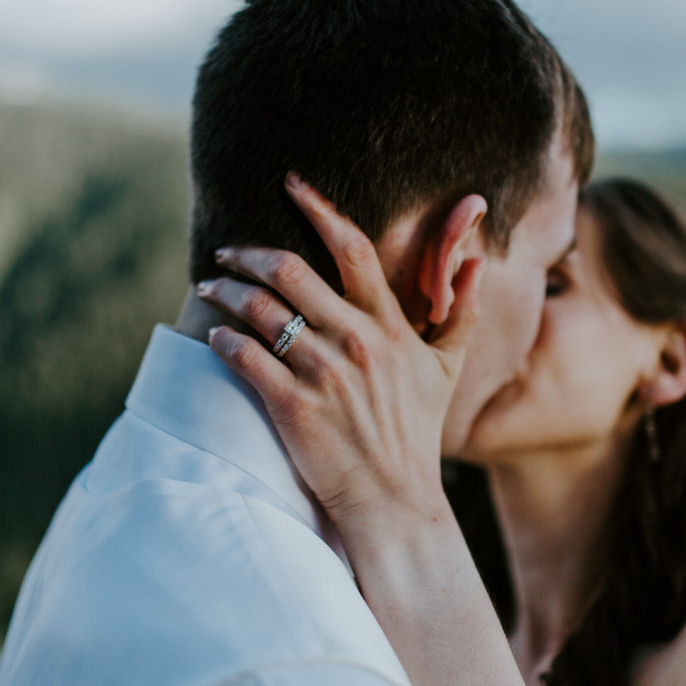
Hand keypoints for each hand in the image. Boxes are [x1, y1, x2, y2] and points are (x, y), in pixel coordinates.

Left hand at [197, 173, 483, 541]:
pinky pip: (244, 357)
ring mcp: (323, 373)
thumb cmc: (415, 433)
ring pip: (260, 310)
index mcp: (389, 325)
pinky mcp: (292, 406)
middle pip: (292, 271)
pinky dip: (221, 340)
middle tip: (227, 250)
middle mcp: (356, 341)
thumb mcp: (446, 368)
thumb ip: (461, 310)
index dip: (319, 208)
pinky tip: (213, 336)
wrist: (394, 501)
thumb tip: (476, 259)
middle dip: (249, 252)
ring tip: (209, 289)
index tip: (290, 184)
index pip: (354, 249)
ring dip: (226, 292)